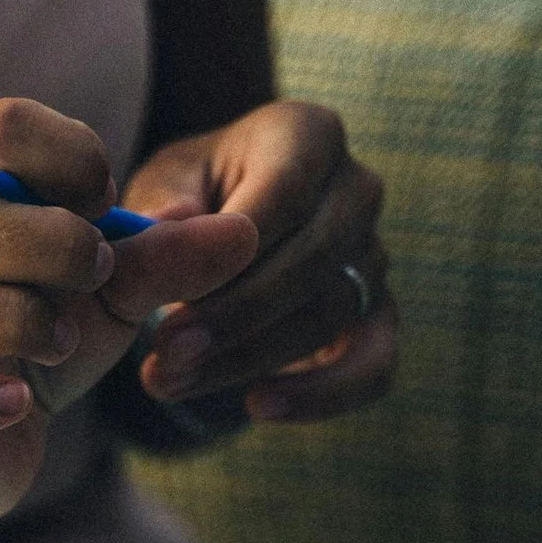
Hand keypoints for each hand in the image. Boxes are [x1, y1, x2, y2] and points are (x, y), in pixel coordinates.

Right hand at [0, 98, 257, 523]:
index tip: (103, 205)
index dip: (65, 158)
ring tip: (61, 345)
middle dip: (51, 247)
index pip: (0, 131)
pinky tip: (16, 403)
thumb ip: (169, 261)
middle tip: (100, 279)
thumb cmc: (45, 347)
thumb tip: (244, 233)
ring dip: (13, 321)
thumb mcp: (117, 300)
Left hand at [125, 100, 395, 423]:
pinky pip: (375, 365)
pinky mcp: (379, 316)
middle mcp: (357, 190)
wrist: (225, 229)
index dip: (229, 253)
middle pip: (313, 260)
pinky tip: (257, 407)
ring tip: (172, 380)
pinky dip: (321, 395)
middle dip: (234, 316)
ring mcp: (375, 256)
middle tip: (165, 355)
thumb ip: (162, 204)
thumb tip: (168, 225)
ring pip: (330, 314)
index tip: (165, 298)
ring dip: (248, 359)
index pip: (283, 193)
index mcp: (308, 135)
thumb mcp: (163, 184)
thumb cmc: (191, 198)